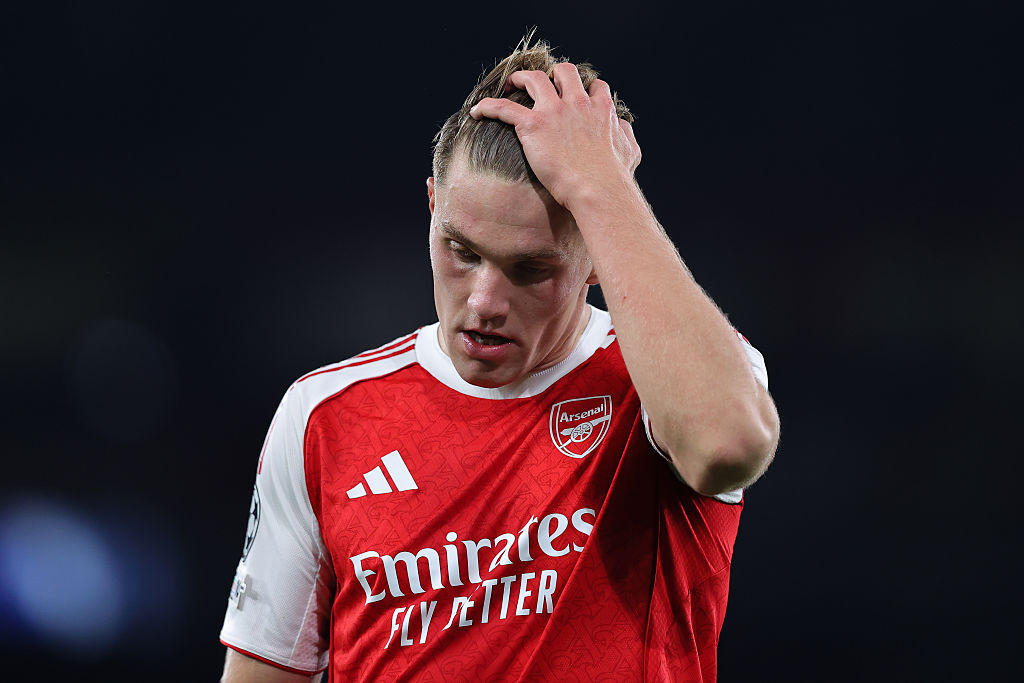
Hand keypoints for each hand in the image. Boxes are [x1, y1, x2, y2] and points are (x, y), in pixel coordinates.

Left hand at [469, 63, 640, 210]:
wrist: (597, 188)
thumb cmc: (614, 177)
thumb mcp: (629, 152)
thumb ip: (626, 135)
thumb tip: (623, 129)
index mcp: (600, 109)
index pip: (594, 87)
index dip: (584, 88)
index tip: (576, 94)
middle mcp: (577, 102)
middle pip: (564, 73)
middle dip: (553, 74)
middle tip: (542, 84)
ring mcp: (554, 110)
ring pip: (534, 80)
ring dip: (520, 79)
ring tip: (511, 84)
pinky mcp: (533, 124)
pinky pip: (504, 107)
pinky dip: (489, 106)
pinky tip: (478, 111)